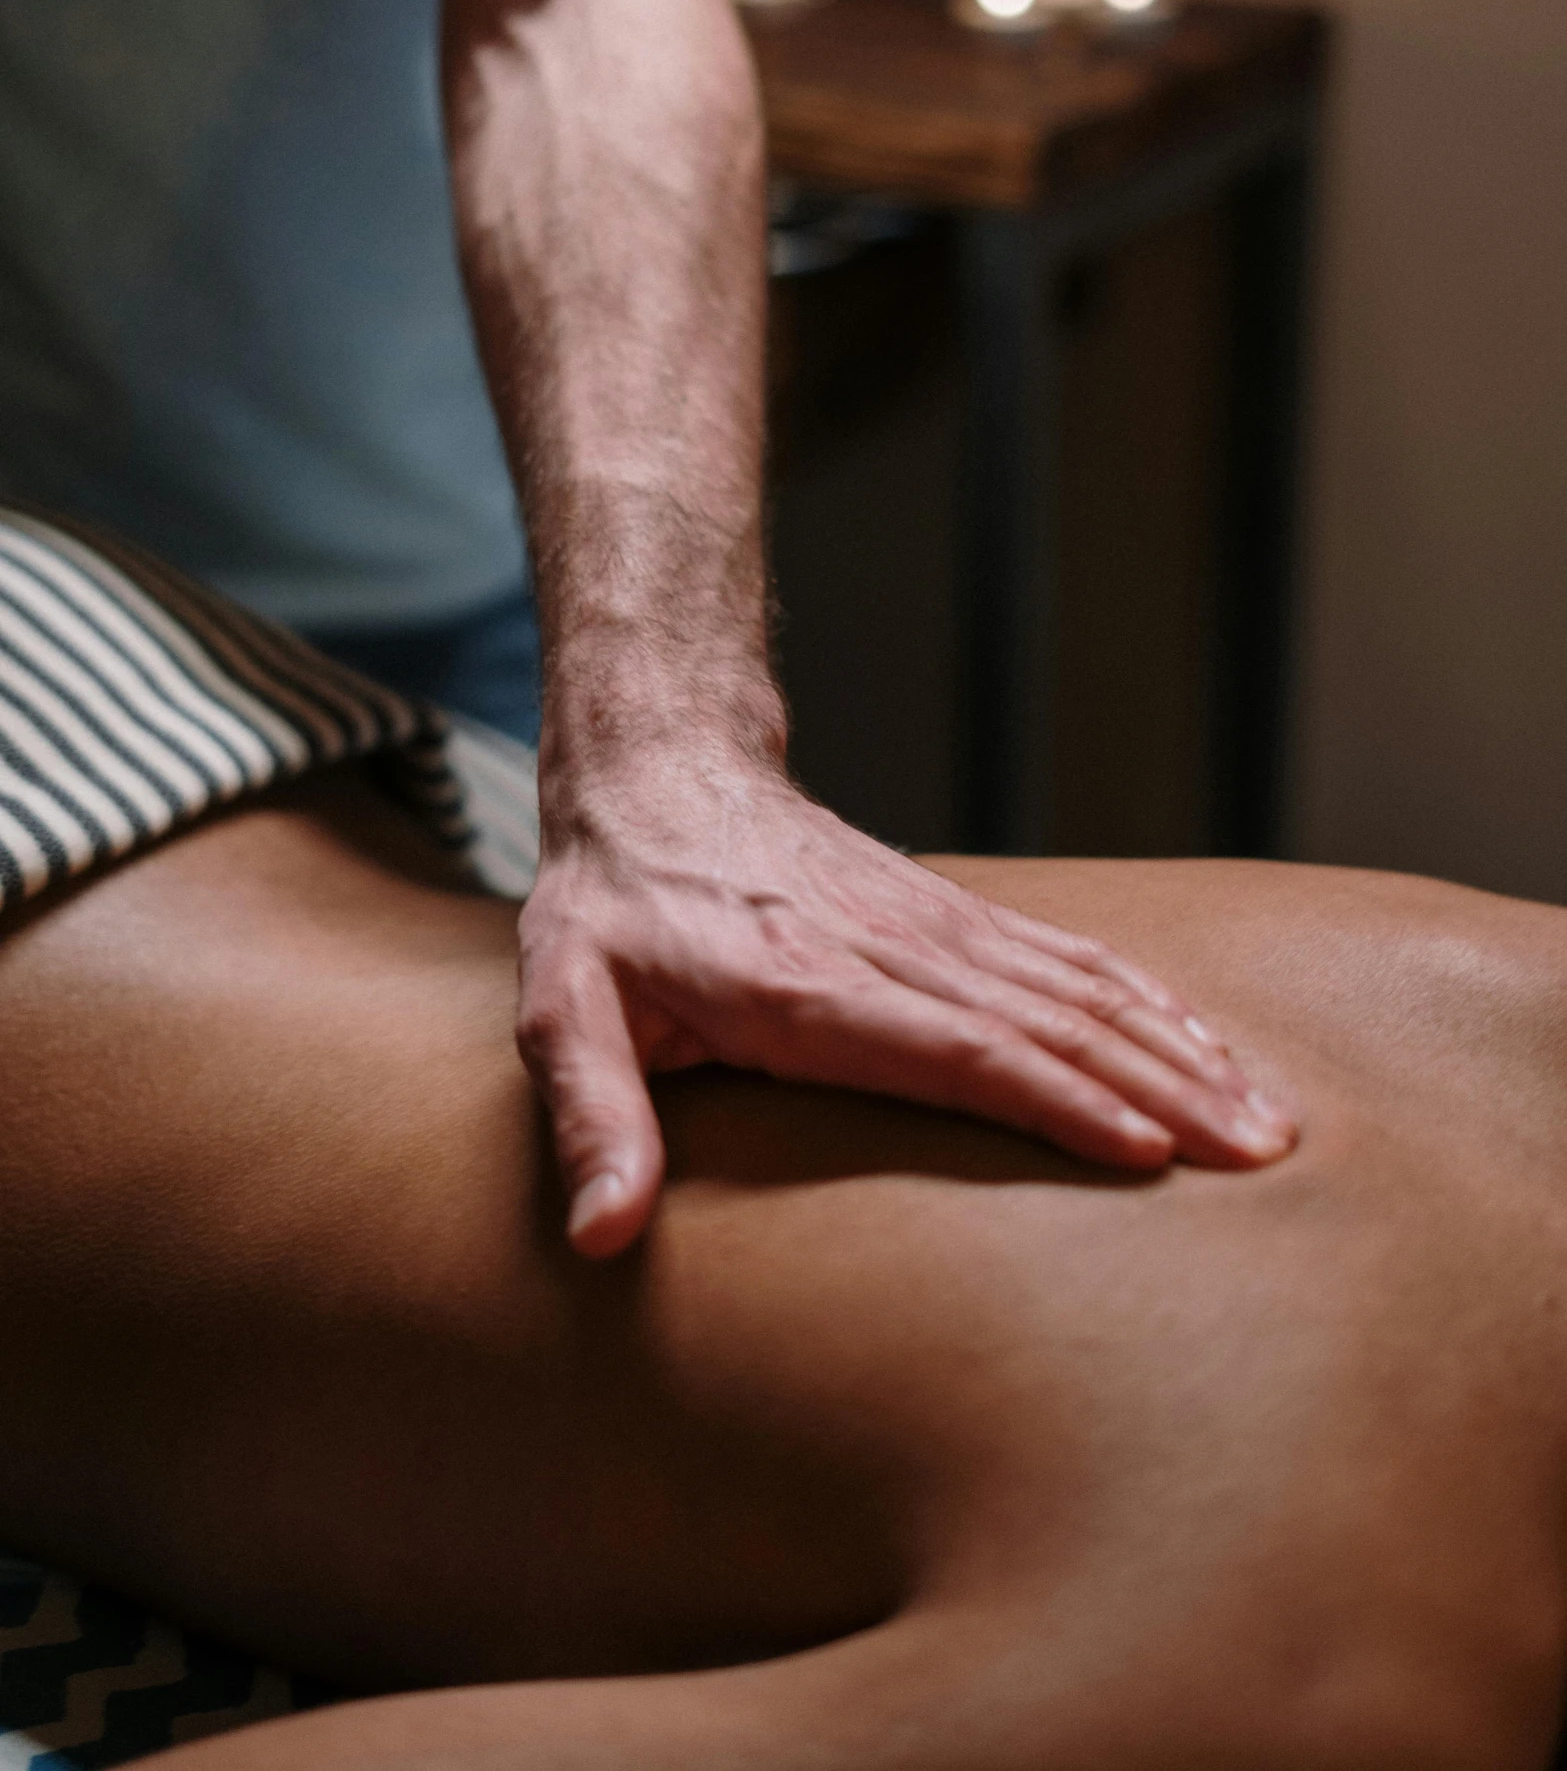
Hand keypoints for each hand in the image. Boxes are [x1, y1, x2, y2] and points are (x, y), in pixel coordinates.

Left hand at [517, 755, 1296, 1257]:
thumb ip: (593, 1118)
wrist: (657, 777)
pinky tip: (1206, 1041)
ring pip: (1079, 985)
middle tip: (1258, 1155)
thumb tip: (602, 1232)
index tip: (1146, 1151)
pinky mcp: (951, 913)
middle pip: (1049, 1021)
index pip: (956, 1048)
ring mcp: (932, 924)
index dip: (1054, 1099)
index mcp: (805, 987)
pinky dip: (1147, 998)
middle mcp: (889, 950)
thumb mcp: (563, 1009)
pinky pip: (1067, 953)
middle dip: (1161, 1089)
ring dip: (1178, 1048)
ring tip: (1264, 1116)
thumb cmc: (610, 912)